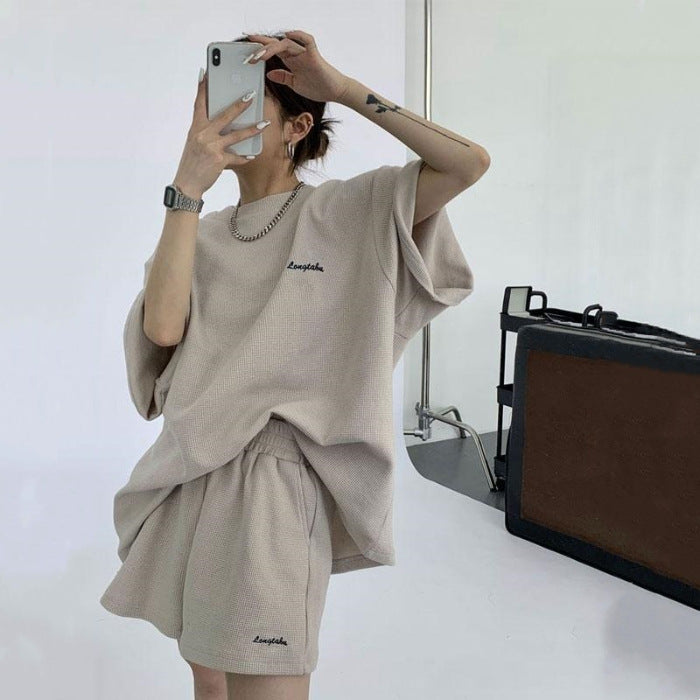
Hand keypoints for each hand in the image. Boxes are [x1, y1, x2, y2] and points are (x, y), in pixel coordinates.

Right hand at [173, 70, 265, 196]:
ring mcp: (211, 146)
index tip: (206, 73)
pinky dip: (245, 157)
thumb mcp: (194, 144)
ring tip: (265, 124)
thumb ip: (205, 132)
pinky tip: (253, 155)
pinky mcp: (219, 160)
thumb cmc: (192, 164)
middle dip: (239, 105)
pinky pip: (237, 157)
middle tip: (251, 95)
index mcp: (195, 128)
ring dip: (253, 129)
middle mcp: (202, 134)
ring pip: (236, 135)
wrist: (187, 184)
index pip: (199, 104)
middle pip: (224, 115)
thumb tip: (221, 125)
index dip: (202, 88)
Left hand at [244, 30, 350, 102]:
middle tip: (247, 53)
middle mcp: (296, 54)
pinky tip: (288, 34)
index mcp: (290, 60)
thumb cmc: (317, 88)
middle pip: (275, 45)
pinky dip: (298, 35)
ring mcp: (305, 53)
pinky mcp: (314, 55)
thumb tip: (269, 73)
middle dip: (261, 47)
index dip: (260, 47)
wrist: (334, 92)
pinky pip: (306, 40)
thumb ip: (283, 77)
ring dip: (271, 48)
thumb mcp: (295, 84)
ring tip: (260, 55)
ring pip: (285, 43)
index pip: (272, 50)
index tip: (246, 46)